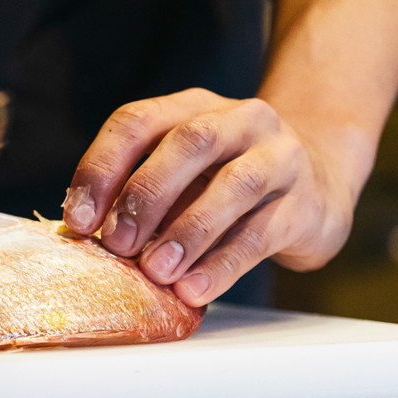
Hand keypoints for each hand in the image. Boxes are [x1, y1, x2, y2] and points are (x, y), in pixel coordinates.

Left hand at [62, 89, 353, 307]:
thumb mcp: (182, 175)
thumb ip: (141, 194)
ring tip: (155, 271)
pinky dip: (223, 264)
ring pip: (234, 185)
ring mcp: (281, 157)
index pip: (136, 122)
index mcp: (193, 107)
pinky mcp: (306, 203)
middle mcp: (241, 120)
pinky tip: (194, 289)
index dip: (101, 168)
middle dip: (146, 195)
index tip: (77, 219)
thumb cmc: (227, 182)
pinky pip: (263, 232)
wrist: (319, 184)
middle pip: (190, 142)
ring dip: (188, 231)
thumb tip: (88, 236)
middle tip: (117, 244)